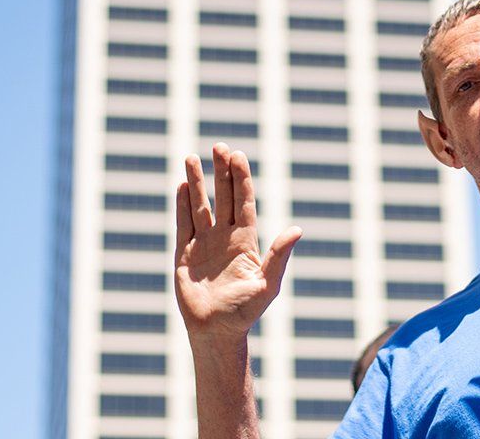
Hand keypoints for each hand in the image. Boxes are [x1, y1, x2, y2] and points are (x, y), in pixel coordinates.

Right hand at [174, 143, 301, 340]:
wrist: (216, 333)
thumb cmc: (246, 312)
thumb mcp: (267, 284)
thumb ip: (279, 256)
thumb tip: (298, 229)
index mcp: (246, 240)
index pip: (244, 201)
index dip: (241, 178)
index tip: (237, 155)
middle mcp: (226, 236)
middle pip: (224, 196)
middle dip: (221, 171)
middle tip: (219, 146)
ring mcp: (205, 244)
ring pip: (200, 205)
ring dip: (196, 182)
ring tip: (191, 157)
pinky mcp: (185, 254)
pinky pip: (183, 224)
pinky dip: (181, 205)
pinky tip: (181, 186)